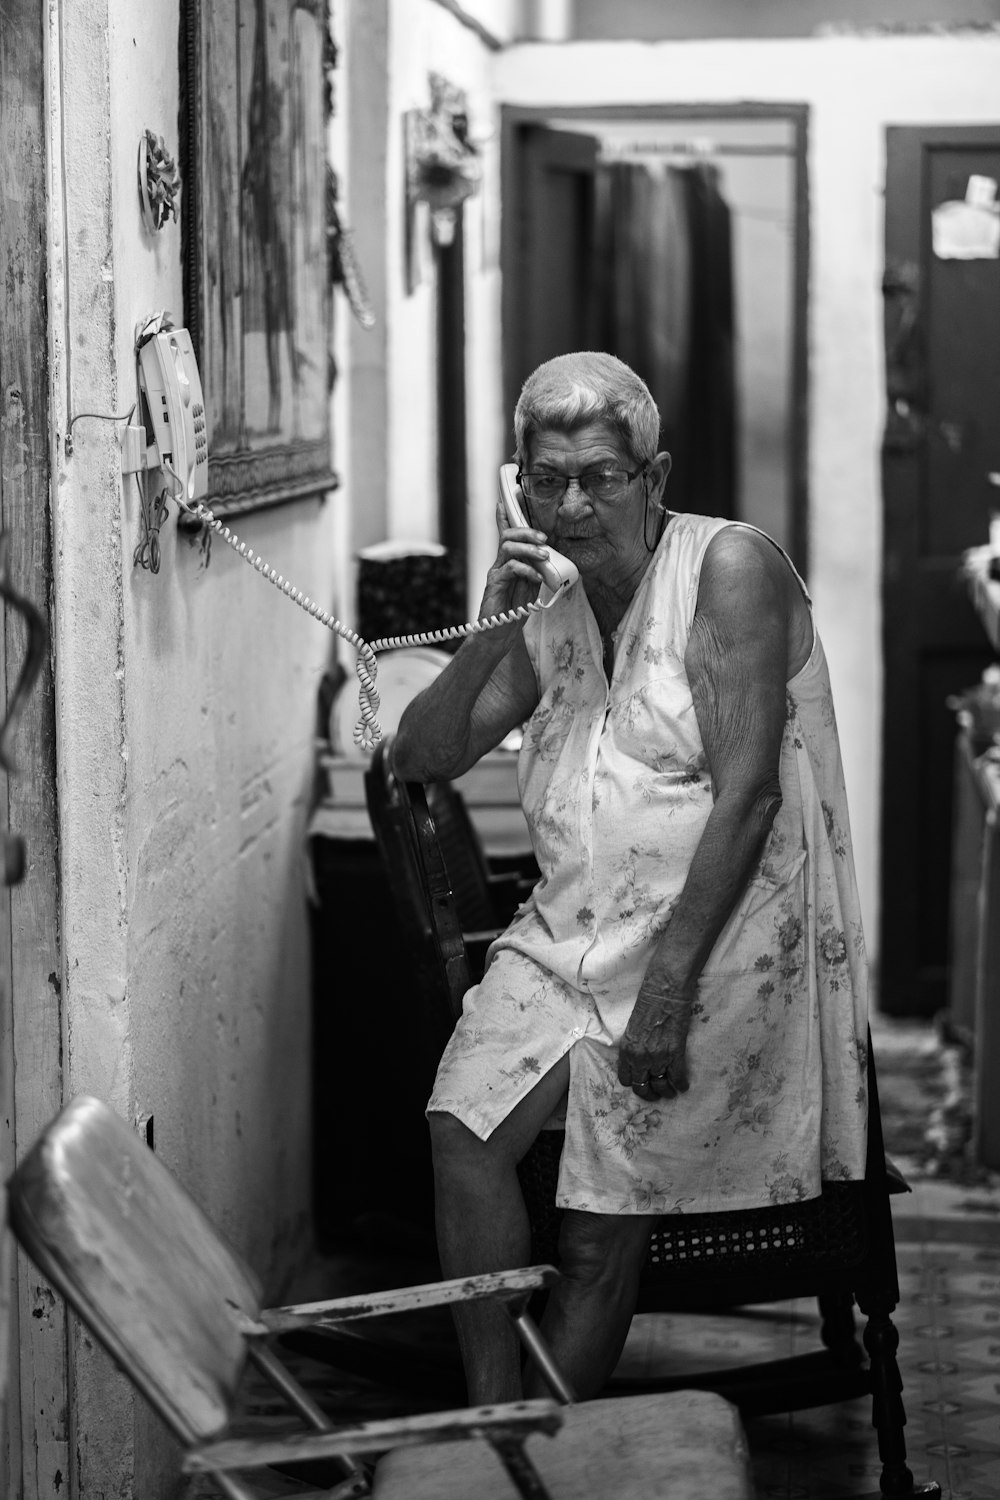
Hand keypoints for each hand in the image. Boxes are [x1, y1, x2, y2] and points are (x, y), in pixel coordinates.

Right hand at [477, 498, 552, 625]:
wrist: (500, 632)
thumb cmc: (515, 609)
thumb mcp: (531, 586)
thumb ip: (536, 570)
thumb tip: (549, 557)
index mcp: (509, 561)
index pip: (505, 533)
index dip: (504, 516)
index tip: (508, 499)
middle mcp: (500, 563)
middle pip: (508, 535)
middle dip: (527, 531)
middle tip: (544, 539)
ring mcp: (496, 572)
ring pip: (508, 547)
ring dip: (529, 549)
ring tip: (544, 556)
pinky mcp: (494, 584)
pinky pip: (510, 569)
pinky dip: (526, 570)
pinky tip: (537, 578)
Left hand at [617, 985, 693, 1101]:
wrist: (664, 994)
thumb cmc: (647, 1006)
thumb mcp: (631, 1029)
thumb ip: (634, 1048)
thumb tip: (639, 1061)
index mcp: (626, 1051)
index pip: (626, 1080)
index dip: (634, 1083)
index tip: (640, 1083)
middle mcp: (640, 1058)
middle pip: (642, 1087)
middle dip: (649, 1093)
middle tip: (655, 1094)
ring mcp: (658, 1058)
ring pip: (661, 1086)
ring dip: (666, 1092)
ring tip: (670, 1092)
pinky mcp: (676, 1055)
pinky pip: (678, 1078)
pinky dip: (681, 1085)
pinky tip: (683, 1086)